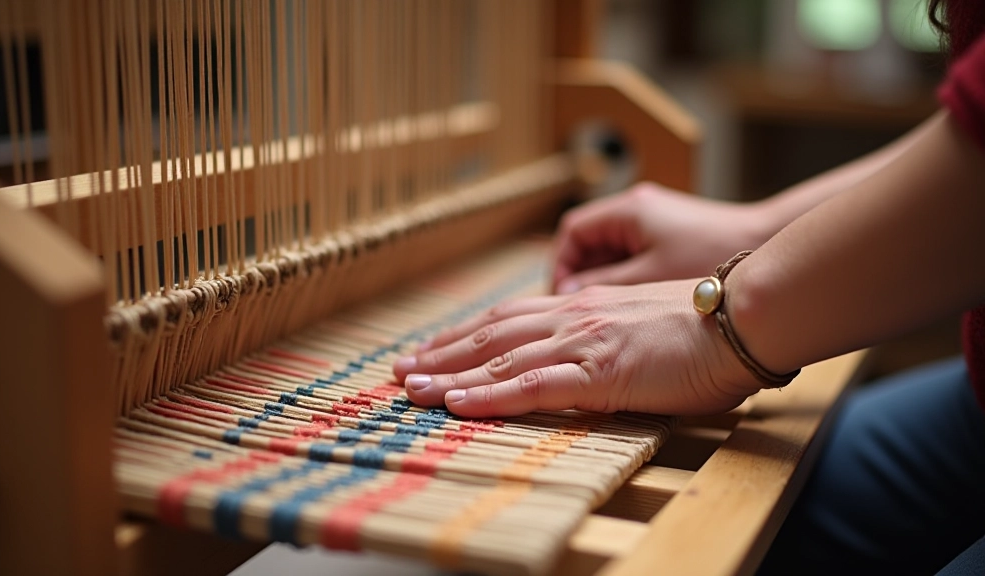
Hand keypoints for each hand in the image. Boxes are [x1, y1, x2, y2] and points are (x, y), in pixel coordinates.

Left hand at [392, 282, 760, 417]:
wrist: (745, 315)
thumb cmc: (706, 324)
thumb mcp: (643, 322)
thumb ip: (608, 334)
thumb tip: (587, 352)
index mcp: (584, 306)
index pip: (509, 320)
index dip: (466, 335)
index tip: (433, 348)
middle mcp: (574, 317)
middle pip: (492, 335)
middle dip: (442, 352)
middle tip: (401, 369)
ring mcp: (584, 342)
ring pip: (500, 359)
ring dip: (451, 374)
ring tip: (411, 388)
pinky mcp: (601, 372)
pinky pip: (534, 386)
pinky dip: (491, 396)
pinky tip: (459, 404)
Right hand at [553, 183, 773, 293]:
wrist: (766, 246)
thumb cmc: (709, 258)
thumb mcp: (648, 275)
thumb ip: (603, 283)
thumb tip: (567, 293)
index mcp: (627, 210)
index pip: (572, 232)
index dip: (560, 265)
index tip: (562, 296)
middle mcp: (637, 208)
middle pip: (589, 241)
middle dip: (579, 275)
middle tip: (579, 309)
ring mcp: (655, 221)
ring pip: (611, 250)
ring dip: (603, 279)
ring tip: (605, 312)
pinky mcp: (671, 236)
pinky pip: (633, 255)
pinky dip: (625, 278)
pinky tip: (632, 305)